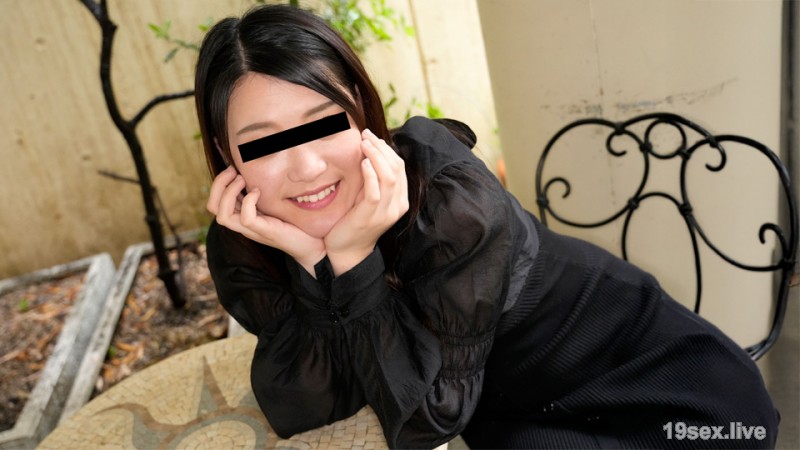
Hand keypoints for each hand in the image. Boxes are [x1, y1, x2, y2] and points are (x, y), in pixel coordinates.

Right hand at [207, 166, 325, 274]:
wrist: (310, 244)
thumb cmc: (292, 222)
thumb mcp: (271, 203)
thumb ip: (258, 194)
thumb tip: (251, 172)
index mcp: (241, 216)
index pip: (214, 202)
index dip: (218, 184)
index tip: (232, 169)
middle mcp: (242, 224)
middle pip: (212, 208)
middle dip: (218, 185)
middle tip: (233, 171)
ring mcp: (252, 230)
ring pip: (223, 216)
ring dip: (229, 193)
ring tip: (242, 180)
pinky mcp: (265, 231)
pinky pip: (246, 219)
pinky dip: (249, 202)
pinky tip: (258, 191)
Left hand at [324, 129, 408, 274]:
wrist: (346, 251)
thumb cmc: (354, 221)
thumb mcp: (368, 197)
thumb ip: (373, 179)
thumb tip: (369, 151)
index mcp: (400, 200)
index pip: (400, 167)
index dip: (387, 149)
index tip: (371, 137)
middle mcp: (397, 206)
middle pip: (397, 168)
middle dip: (381, 148)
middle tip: (365, 135)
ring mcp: (385, 213)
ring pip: (389, 177)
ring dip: (376, 156)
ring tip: (364, 144)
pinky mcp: (370, 217)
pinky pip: (375, 192)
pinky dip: (370, 175)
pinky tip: (363, 163)